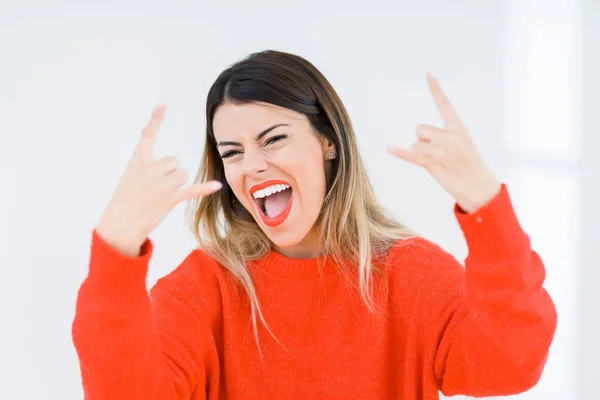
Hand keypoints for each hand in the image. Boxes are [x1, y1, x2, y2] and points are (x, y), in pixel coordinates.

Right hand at [96, 105, 221, 256]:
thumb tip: (171, 166)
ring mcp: (160, 184)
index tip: (163, 102)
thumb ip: (146, 168)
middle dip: (170, 173)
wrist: (119, 226)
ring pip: (182, 174)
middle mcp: (149, 170)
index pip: (147, 135)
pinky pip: (192, 190)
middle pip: (174, 161)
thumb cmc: (124, 203)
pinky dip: (204, 188)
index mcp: (137, 162)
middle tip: (156, 188)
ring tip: (161, 196)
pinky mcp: (170, 199)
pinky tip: (216, 185)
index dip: (155, 118)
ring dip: (177, 184)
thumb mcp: (129, 179)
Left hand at [387, 73, 500, 213]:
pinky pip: (412, 155)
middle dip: (422, 142)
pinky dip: (399, 152)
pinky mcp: (435, 164)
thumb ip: (449, 138)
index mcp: (459, 129)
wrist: (482, 191)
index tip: (428, 72)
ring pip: (415, 145)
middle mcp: (451, 136)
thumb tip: (425, 140)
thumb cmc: (473, 171)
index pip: (445, 105)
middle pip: (420, 130)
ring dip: (420, 156)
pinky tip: (388, 148)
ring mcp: (443, 150)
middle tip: (437, 157)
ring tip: (438, 166)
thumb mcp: (467, 147)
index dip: (435, 89)